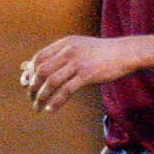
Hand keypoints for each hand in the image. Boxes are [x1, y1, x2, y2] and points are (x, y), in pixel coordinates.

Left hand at [20, 36, 135, 112]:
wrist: (125, 53)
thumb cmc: (101, 53)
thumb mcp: (79, 48)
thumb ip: (59, 56)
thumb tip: (37, 66)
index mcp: (65, 43)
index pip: (39, 58)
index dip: (30, 73)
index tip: (27, 85)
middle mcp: (68, 51)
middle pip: (42, 70)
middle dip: (33, 87)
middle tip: (31, 99)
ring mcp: (78, 63)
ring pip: (52, 82)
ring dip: (41, 97)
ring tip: (38, 107)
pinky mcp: (87, 75)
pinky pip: (66, 90)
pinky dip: (56, 101)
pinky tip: (51, 109)